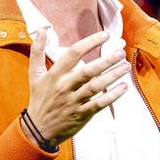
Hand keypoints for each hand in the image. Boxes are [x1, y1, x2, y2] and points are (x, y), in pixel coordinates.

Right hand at [21, 28, 129, 148]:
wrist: (37, 130)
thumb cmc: (39, 99)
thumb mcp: (34, 75)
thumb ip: (37, 51)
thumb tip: (40, 29)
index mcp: (54, 75)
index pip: (73, 54)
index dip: (90, 43)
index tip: (105, 35)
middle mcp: (64, 87)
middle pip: (87, 71)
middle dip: (105, 61)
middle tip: (120, 52)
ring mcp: (73, 102)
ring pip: (95, 87)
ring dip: (112, 76)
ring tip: (126, 66)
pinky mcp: (81, 115)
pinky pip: (99, 104)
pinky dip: (112, 96)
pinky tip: (124, 87)